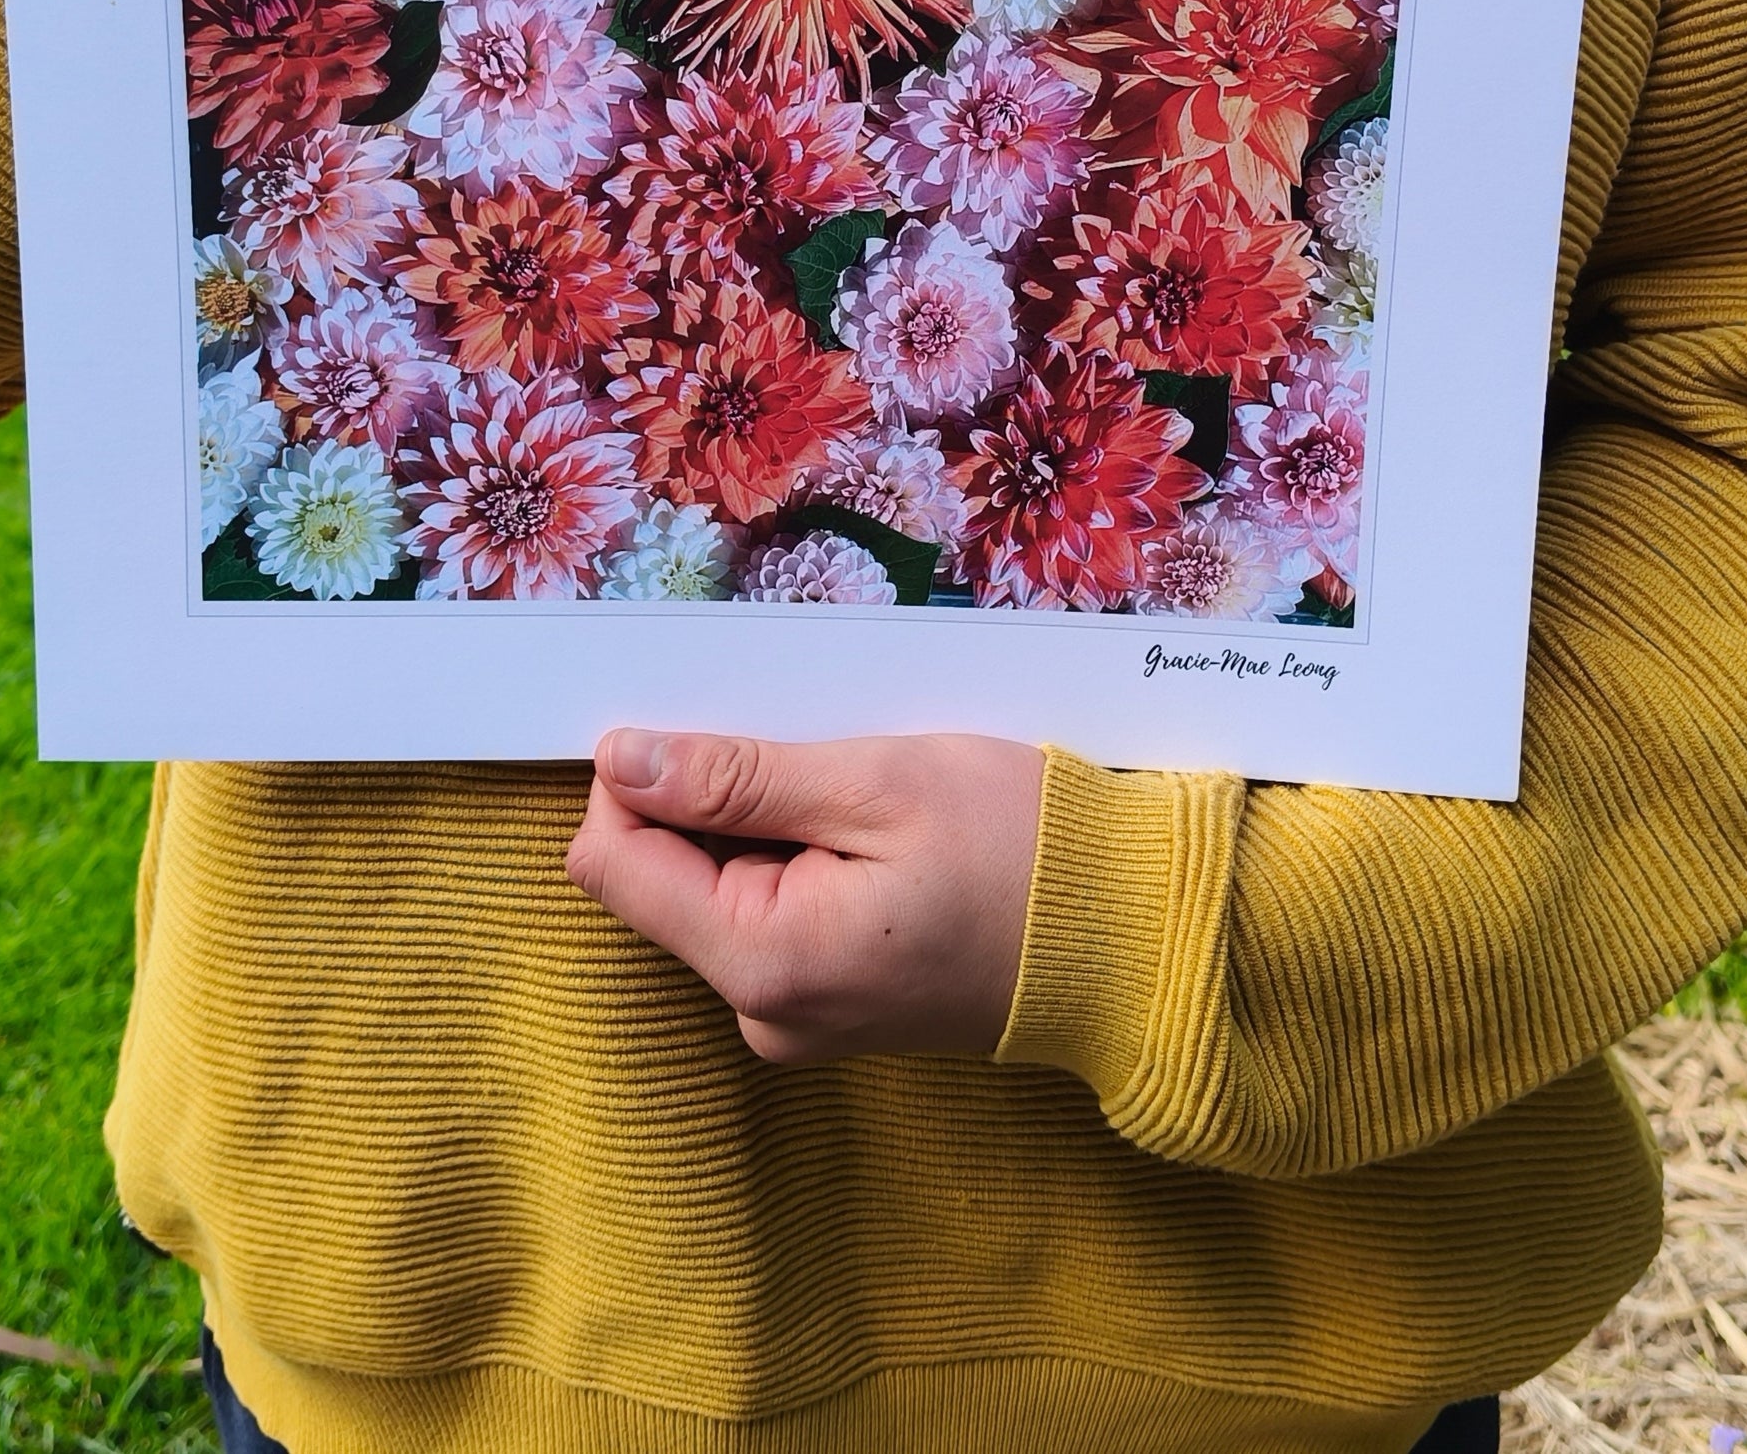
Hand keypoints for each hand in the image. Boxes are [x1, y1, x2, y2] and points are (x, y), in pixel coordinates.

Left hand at [568, 731, 1044, 1062]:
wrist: (1134, 935)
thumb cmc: (1022, 850)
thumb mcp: (875, 784)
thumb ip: (736, 777)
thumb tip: (621, 760)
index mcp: (763, 962)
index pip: (612, 862)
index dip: (641, 778)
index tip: (719, 729)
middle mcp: (764, 1011)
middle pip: (664, 877)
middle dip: (717, 801)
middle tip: (819, 761)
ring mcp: (798, 1016)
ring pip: (719, 890)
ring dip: (765, 825)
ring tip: (860, 801)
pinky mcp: (831, 1004)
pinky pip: (771, 914)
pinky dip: (800, 857)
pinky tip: (872, 837)